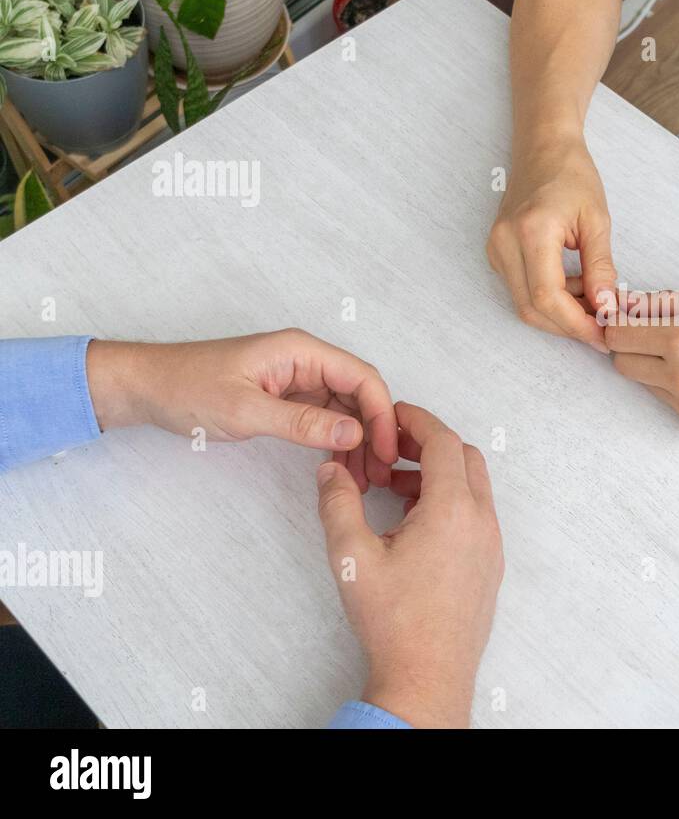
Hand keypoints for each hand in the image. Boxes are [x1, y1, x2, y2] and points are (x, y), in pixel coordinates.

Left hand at [85, 329, 398, 489]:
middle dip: (374, 431)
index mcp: (301, 350)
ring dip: (358, 440)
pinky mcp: (286, 397)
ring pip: (346, 408)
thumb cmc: (186, 388)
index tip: (386, 451)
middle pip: (360, 393)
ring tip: (362, 477)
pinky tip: (339, 464)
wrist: (144, 388)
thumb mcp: (246, 410)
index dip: (381, 414)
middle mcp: (305, 360)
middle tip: (379, 473)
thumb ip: (303, 422)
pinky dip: (336, 440)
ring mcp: (297, 379)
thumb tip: (354, 432)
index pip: (362, 377)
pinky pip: (324, 417)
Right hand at [315, 402, 503, 728]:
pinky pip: (477, 513)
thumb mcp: (350, 557)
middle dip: (429, 442)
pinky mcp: (490, 564)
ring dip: (438, 473)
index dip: (416, 419)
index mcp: (452, 510)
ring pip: (473, 485)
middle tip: (391, 447)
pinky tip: (413, 520)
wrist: (427, 675)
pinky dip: (450, 499)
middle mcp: (481, 520)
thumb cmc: (395, 621)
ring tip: (394, 487)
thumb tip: (331, 471)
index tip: (392, 415)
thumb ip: (338, 503)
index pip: (443, 440)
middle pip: (464, 456)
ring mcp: (491, 543)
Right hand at [486, 139, 616, 352]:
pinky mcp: (497, 253)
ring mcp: (496, 249)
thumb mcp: (597, 221)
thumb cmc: (573, 176)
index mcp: (532, 231)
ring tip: (593, 296)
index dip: (575, 324)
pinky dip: (550, 298)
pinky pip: (522, 290)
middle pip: (532, 308)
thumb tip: (606, 308)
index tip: (602, 334)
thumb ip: (601, 268)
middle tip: (601, 327)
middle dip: (568, 325)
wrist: (544, 149)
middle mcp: (505, 243)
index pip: (548, 297)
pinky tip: (575, 285)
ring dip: (561, 312)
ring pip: (525, 304)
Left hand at [606, 292, 678, 437]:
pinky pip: (671, 404)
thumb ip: (668, 304)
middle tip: (659, 336)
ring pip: (646, 385)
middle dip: (632, 347)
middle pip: (622, 363)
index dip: (619, 324)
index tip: (627, 319)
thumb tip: (630, 304)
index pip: (617, 334)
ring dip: (656, 369)